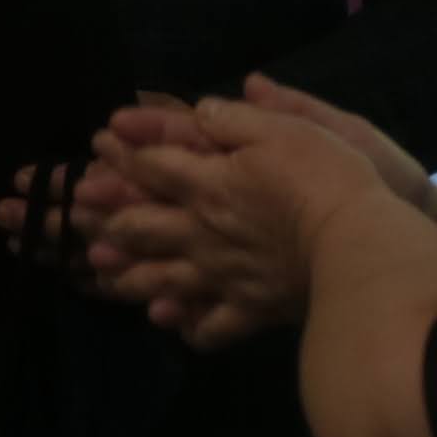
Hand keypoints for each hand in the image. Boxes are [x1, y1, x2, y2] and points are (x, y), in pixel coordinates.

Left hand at [75, 94, 407, 351]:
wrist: (357, 246)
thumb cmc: (324, 177)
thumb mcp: (283, 128)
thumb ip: (235, 118)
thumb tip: (201, 109)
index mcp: (209, 184)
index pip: (153, 166)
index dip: (123, 152)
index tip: (98, 142)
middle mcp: (203, 233)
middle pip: (142, 228)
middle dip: (107, 220)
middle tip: (79, 219)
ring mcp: (222, 277)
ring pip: (161, 280)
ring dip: (128, 276)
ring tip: (102, 275)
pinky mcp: (249, 310)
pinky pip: (211, 327)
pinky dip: (189, 327)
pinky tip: (175, 326)